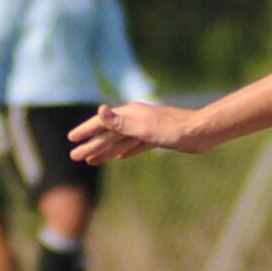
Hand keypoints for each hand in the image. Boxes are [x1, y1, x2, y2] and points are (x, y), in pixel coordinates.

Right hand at [68, 102, 196, 163]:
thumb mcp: (144, 127)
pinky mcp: (157, 139)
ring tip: (90, 160)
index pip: (101, 123)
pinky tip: (119, 157)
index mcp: (129, 115)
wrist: (201, 133)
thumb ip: (120, 121)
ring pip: (120, 141)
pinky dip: (125, 151)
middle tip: (74, 156)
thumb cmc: (173, 129)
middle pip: (109, 134)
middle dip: (91, 145)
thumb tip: (100, 110)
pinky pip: (135, 146)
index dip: (86, 131)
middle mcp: (136, 120)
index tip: (70, 140)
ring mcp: (146, 129)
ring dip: (105, 150)